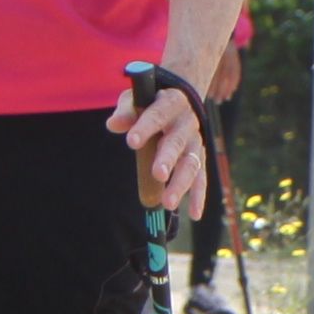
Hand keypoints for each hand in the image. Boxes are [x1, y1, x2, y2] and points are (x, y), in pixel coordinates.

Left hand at [115, 76, 209, 218]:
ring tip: (168, 202)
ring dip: (181, 183)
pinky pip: (201, 178)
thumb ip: (126, 111)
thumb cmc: (150, 101)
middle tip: (157, 174)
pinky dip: (198, 196)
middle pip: (176, 143)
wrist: (180, 100)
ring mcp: (195, 142)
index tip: (131, 142)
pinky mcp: (199, 158)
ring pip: (191, 164)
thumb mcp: (137, 99)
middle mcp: (186, 123)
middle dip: (167, 159)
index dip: (144, 128)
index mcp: (170, 103)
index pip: (157, 115)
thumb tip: (113, 124)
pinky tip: (194, 214)